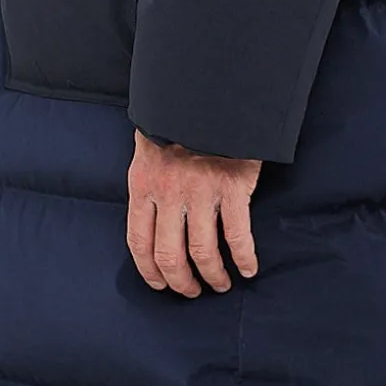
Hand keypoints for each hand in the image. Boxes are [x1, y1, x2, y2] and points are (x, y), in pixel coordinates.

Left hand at [126, 131, 260, 295]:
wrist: (207, 94)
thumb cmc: (177, 120)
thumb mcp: (149, 147)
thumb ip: (148, 181)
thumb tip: (150, 213)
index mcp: (143, 185)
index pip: (138, 241)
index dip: (149, 271)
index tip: (160, 284)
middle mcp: (168, 194)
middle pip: (169, 255)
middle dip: (181, 281)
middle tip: (192, 291)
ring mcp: (201, 192)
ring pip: (203, 252)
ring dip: (213, 276)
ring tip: (220, 284)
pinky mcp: (233, 187)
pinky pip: (238, 235)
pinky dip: (243, 258)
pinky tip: (247, 269)